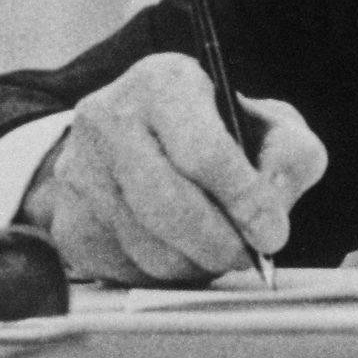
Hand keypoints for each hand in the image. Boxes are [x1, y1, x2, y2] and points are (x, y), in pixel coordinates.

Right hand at [20, 53, 327, 281]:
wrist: (143, 136)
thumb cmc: (220, 131)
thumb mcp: (270, 124)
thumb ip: (290, 156)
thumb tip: (271, 210)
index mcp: (164, 81)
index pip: (204, 152)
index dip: (244, 200)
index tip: (272, 234)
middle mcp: (109, 118)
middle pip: (168, 206)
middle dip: (220, 243)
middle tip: (249, 258)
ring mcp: (79, 171)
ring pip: (146, 246)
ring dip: (194, 265)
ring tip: (219, 253)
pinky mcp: (67, 221)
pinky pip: (122, 270)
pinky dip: (163, 276)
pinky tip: (183, 254)